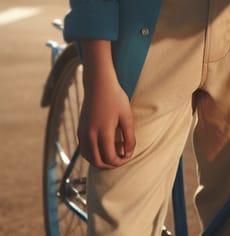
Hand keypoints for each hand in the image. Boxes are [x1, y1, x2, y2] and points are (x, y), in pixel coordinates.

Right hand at [78, 41, 134, 167]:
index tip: (128, 156)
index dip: (120, 161)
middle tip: (121, 158)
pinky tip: (104, 148)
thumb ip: (129, 136)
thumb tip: (128, 153)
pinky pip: (85, 150)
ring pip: (89, 158)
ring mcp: (82, 134)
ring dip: (101, 161)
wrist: (98, 85)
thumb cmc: (115, 98)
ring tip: (114, 154)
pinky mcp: (79, 130)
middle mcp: (90, 136)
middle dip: (111, 164)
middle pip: (98, 162)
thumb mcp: (127, 116)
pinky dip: (93, 155)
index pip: (110, 157)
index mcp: (103, 132)